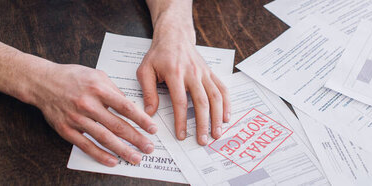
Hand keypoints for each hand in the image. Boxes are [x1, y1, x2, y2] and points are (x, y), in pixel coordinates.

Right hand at [29, 62, 157, 166]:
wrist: (42, 82)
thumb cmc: (72, 77)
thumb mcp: (97, 75)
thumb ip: (115, 90)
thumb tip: (131, 106)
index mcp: (98, 89)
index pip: (125, 107)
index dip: (141, 120)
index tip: (152, 129)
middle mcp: (88, 104)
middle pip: (117, 126)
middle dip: (136, 139)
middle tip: (149, 147)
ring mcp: (77, 118)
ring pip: (104, 138)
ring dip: (122, 150)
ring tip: (135, 157)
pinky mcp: (66, 129)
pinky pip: (86, 145)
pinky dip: (100, 155)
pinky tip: (113, 160)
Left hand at [138, 3, 229, 144]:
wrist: (175, 36)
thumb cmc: (158, 55)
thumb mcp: (145, 70)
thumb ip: (148, 92)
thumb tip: (149, 113)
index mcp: (174, 73)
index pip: (180, 101)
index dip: (182, 120)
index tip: (182, 135)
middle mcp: (192, 73)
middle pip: (201, 102)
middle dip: (204, 123)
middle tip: (203, 140)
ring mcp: (204, 73)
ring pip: (215, 96)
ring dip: (218, 116)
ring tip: (217, 133)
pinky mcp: (211, 73)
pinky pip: (222, 89)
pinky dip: (227, 103)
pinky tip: (226, 117)